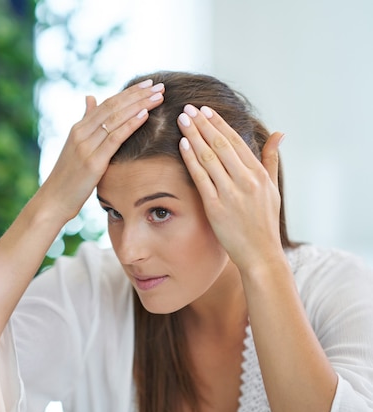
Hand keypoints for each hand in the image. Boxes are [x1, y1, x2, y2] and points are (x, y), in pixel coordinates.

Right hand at [40, 79, 164, 221]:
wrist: (53, 200)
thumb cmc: (67, 177)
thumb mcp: (75, 146)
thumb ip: (85, 122)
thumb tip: (90, 98)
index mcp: (78, 129)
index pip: (107, 104)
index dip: (129, 92)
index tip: (148, 84)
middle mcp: (81, 133)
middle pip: (113, 107)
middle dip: (138, 95)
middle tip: (159, 86)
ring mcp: (86, 147)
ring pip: (116, 119)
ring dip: (140, 105)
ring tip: (159, 96)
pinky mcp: (93, 162)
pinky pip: (115, 139)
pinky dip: (130, 125)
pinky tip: (145, 115)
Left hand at [177, 104, 284, 272]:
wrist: (261, 254)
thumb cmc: (265, 222)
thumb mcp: (273, 188)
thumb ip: (271, 159)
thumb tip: (279, 133)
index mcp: (259, 174)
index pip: (236, 142)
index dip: (219, 124)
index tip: (205, 110)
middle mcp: (246, 180)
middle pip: (221, 145)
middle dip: (203, 124)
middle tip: (188, 108)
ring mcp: (231, 193)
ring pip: (209, 157)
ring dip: (194, 135)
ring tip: (182, 119)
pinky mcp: (216, 207)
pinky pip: (201, 177)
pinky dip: (191, 159)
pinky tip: (182, 144)